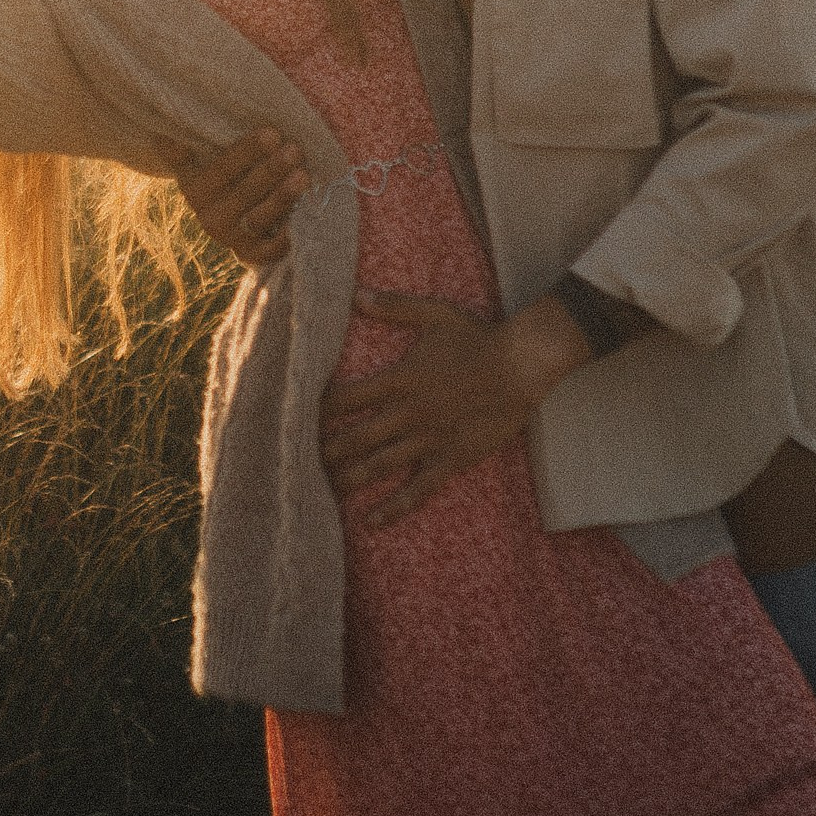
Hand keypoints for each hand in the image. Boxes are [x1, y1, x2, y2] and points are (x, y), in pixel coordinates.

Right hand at [176, 128, 309, 267]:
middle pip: (244, 193)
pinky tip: (305, 213)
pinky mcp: (252, 254)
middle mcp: (210, 218)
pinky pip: (272, 247)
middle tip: (294, 149)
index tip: (272, 133)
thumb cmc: (225, 175)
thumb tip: (162, 136)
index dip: (246, 152)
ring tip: (304, 175)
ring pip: (260, 218)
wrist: (233, 218)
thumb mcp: (202, 161)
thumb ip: (186, 151)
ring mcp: (232, 239)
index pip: (221, 170)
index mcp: (195, 190)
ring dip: (283, 196)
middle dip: (271, 170)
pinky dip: (288, 232)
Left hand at [320, 289, 595, 528]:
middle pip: (354, 438)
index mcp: (398, 380)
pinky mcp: (451, 459)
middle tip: (297, 463)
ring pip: (378, 466)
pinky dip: (393, 508)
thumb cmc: (478, 338)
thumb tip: (354, 294)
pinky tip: (370, 521)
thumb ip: (393, 306)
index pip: (344, 399)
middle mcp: (407, 413)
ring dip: (347, 479)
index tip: (294, 418)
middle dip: (323, 452)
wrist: (521, 366)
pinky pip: (417, 490)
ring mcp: (429, 439)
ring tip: (320, 491)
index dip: (315, 410)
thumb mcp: (434, 313)